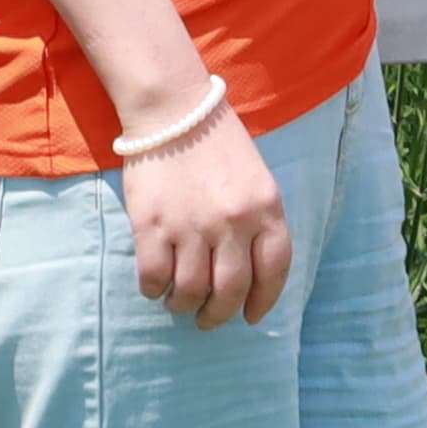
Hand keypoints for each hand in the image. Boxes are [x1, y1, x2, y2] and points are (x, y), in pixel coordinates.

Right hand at [122, 105, 295, 328]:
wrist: (172, 108)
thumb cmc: (217, 143)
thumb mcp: (256, 179)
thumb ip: (258, 223)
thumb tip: (248, 277)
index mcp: (266, 208)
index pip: (274, 272)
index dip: (263, 302)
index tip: (250, 316)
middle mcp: (233, 222)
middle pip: (230, 291)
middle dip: (218, 315)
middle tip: (208, 319)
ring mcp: (191, 225)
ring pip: (190, 291)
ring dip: (184, 305)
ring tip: (179, 301)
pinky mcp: (151, 224)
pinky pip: (154, 276)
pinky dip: (154, 290)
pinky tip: (155, 285)